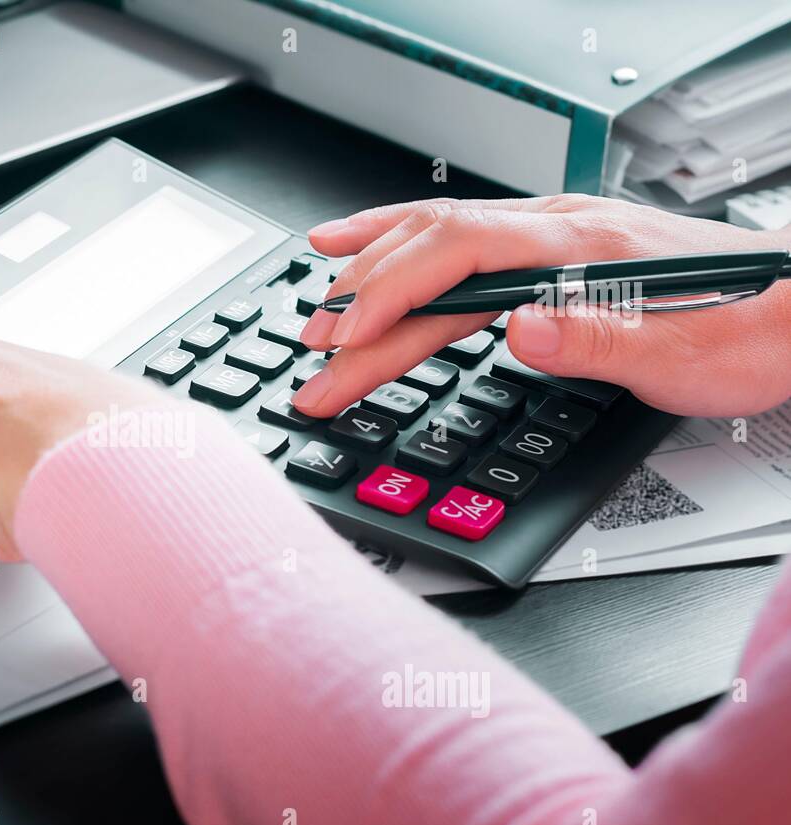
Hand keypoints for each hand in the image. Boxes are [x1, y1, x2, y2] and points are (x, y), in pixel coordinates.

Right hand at [293, 194, 790, 417]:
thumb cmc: (746, 332)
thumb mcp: (682, 359)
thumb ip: (597, 342)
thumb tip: (518, 332)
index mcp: (581, 249)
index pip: (457, 256)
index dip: (390, 296)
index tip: (344, 344)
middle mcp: (557, 229)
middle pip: (430, 252)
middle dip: (360, 305)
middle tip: (313, 360)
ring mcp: (549, 234)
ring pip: (433, 239)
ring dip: (367, 276)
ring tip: (315, 311)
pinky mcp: (547, 250)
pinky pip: (453, 238)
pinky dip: (398, 245)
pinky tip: (367, 245)